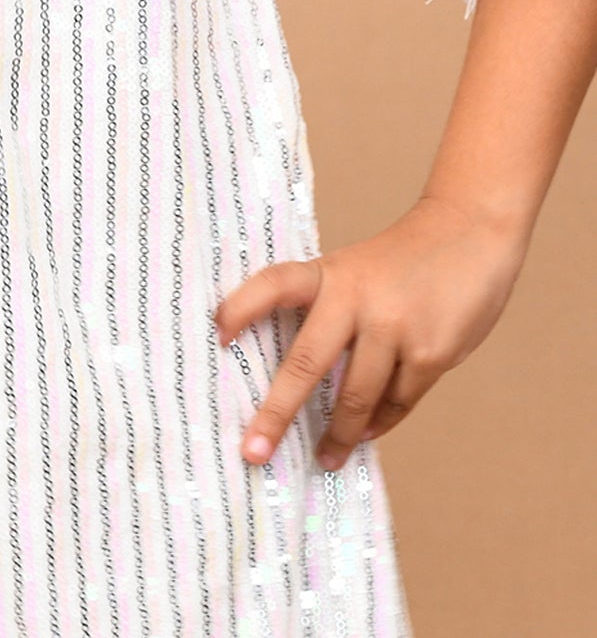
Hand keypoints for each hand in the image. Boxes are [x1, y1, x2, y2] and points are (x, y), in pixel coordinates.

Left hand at [212, 195, 528, 470]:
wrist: (472, 233)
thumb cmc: (406, 259)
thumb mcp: (358, 270)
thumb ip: (334, 312)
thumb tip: (310, 383)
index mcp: (331, 273)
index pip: (275, 284)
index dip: (242, 306)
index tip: (217, 334)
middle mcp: (356, 298)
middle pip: (306, 363)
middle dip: (277, 413)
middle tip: (254, 451)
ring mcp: (394, 327)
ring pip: (356, 397)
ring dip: (339, 434)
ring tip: (325, 457)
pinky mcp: (431, 353)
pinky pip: (396, 401)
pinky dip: (380, 422)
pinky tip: (367, 434)